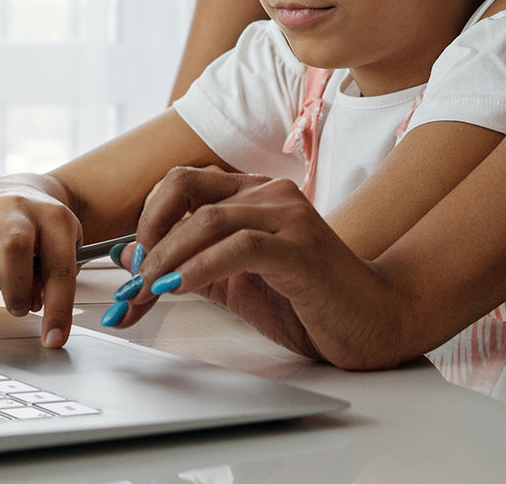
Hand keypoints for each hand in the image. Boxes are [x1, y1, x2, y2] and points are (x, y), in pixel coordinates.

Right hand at [0, 175, 81, 348]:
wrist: (18, 189)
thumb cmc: (40, 228)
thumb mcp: (60, 246)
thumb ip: (52, 277)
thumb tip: (34, 304)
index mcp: (53, 216)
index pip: (58, 265)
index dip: (58, 308)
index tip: (53, 339)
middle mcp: (17, 207)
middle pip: (14, 245)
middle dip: (16, 289)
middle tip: (19, 307)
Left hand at [106, 168, 406, 368]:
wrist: (373, 322)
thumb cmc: (309, 302)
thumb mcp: (235, 283)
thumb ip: (188, 264)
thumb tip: (131, 255)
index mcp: (253, 194)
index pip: (183, 182)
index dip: (148, 219)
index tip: (133, 265)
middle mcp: (270, 193)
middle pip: (187, 190)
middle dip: (149, 236)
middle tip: (132, 283)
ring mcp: (288, 216)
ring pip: (208, 218)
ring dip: (167, 259)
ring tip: (147, 293)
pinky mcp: (300, 248)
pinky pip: (239, 247)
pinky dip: (199, 268)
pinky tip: (179, 290)